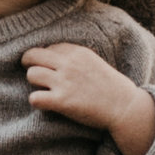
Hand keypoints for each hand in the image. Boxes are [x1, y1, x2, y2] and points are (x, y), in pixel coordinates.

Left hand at [22, 41, 154, 154]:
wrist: (124, 107)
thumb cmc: (111, 87)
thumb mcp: (94, 62)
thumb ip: (76, 58)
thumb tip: (55, 58)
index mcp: (77, 52)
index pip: (49, 47)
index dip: (46, 58)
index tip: (51, 67)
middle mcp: (68, 64)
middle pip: (33, 55)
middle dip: (29, 64)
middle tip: (33, 73)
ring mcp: (64, 82)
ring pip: (31, 75)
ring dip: (34, 83)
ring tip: (43, 90)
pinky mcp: (62, 101)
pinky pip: (34, 98)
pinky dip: (36, 101)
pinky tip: (44, 104)